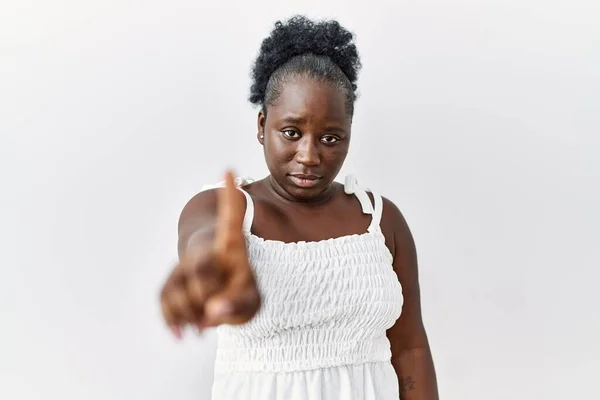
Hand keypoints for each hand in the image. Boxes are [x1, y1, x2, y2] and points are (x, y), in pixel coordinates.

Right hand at [160, 171, 260, 337]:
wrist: (220, 294)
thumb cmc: (241, 291)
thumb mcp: (251, 303)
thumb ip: (238, 306)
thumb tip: (212, 312)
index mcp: (231, 248)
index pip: (232, 220)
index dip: (230, 197)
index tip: (230, 168)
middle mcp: (206, 250)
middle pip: (200, 269)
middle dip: (208, 295)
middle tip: (217, 311)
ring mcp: (185, 264)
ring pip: (178, 288)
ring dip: (190, 313)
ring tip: (205, 323)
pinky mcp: (170, 281)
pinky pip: (164, 299)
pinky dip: (172, 320)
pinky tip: (182, 333)